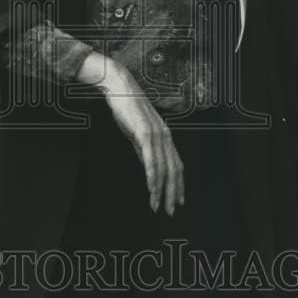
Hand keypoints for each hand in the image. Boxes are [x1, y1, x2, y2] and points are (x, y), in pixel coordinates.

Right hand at [76, 51, 184, 214]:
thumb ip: (144, 149)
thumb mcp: (137, 132)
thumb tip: (148, 166)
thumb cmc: (127, 108)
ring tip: (158, 205)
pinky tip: (151, 189)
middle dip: (173, 192)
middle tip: (170, 210)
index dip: (178, 183)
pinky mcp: (145, 133)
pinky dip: (153, 177)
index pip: (176, 164)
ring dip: (162, 189)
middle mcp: (165, 135)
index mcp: (165, 135)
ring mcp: (157, 134)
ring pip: (164, 168)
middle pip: (174, 169)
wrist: (120, 87)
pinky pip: (151, 160)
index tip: (177, 199)